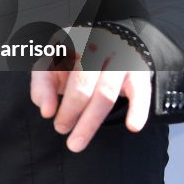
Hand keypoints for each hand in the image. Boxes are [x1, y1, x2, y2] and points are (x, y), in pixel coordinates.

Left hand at [30, 24, 153, 151]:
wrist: (112, 46)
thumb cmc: (74, 62)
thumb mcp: (52, 66)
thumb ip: (42, 85)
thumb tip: (46, 111)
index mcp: (71, 41)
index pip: (56, 65)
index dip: (50, 91)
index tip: (47, 115)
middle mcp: (97, 46)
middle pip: (82, 83)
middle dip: (70, 111)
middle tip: (61, 130)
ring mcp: (120, 59)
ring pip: (106, 93)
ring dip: (90, 121)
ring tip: (76, 142)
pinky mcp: (138, 73)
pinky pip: (140, 92)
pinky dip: (138, 109)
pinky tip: (132, 127)